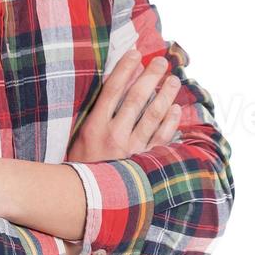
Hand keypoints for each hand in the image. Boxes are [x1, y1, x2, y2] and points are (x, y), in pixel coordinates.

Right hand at [68, 50, 182, 162]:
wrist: (84, 201)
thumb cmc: (81, 165)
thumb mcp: (79, 138)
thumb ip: (95, 115)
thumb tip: (113, 87)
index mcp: (94, 128)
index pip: (111, 91)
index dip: (124, 70)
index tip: (135, 54)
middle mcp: (113, 137)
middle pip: (136, 99)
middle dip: (150, 77)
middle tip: (161, 62)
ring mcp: (131, 151)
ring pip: (152, 116)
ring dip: (165, 96)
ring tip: (173, 80)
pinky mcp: (143, 163)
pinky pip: (161, 139)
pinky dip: (170, 122)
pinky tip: (175, 109)